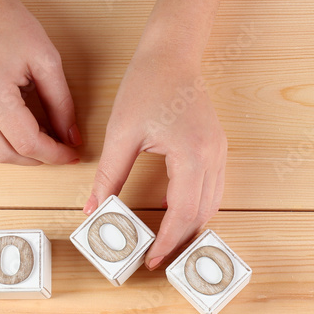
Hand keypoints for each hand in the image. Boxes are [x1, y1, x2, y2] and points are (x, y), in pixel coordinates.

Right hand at [0, 0, 79, 165]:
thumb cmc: (10, 25)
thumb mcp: (47, 61)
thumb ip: (62, 105)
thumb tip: (73, 139)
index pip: (29, 143)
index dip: (55, 155)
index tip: (72, 154)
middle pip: (8, 155)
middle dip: (39, 159)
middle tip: (58, 149)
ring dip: (17, 156)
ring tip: (37, 141)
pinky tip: (14, 133)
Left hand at [84, 44, 226, 268]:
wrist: (172, 53)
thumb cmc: (147, 84)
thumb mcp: (121, 133)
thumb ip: (109, 175)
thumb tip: (93, 208)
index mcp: (192, 155)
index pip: (182, 213)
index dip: (166, 241)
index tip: (152, 260)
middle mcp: (213, 157)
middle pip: (201, 215)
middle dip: (180, 241)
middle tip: (158, 258)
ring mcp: (220, 153)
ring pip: (211, 205)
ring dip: (190, 226)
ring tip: (166, 241)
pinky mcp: (218, 148)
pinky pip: (212, 189)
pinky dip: (196, 207)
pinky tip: (173, 212)